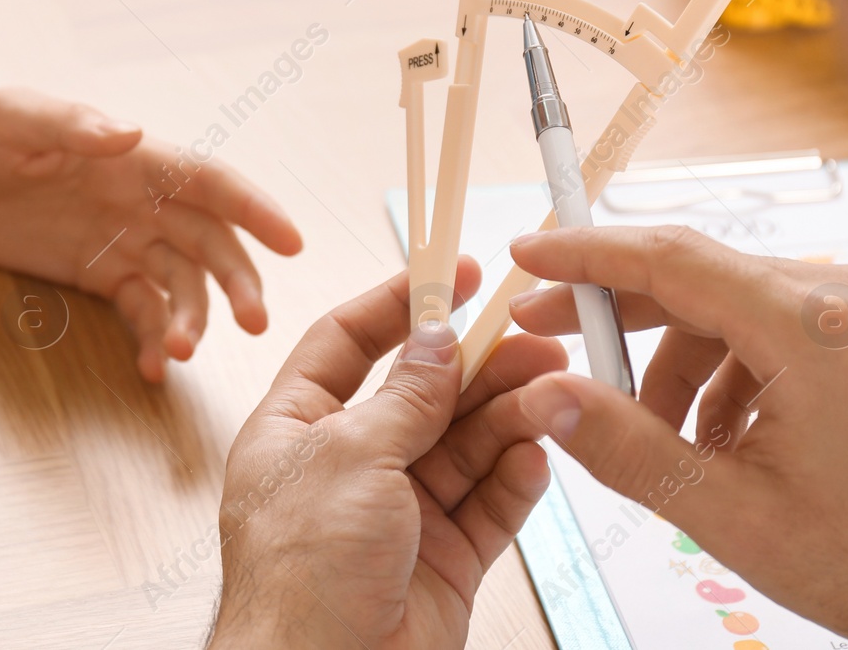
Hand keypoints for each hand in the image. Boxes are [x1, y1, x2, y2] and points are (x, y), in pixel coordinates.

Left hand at [0, 87, 302, 380]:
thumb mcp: (16, 116)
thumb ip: (72, 123)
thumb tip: (128, 133)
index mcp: (137, 159)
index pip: (209, 181)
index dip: (253, 208)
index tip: (291, 241)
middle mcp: (144, 202)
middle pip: (210, 242)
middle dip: (237, 281)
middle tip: (255, 322)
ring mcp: (125, 241)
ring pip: (181, 284)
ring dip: (192, 319)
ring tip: (178, 353)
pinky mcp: (100, 274)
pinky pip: (140, 309)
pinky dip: (152, 338)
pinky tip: (151, 367)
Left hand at [209, 259, 567, 649]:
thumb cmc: (301, 572)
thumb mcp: (350, 455)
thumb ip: (406, 395)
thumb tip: (438, 338)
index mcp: (296, 430)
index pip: (348, 343)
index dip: (400, 303)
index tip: (455, 274)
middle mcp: (346, 466)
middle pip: (421, 395)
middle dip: (477, 366)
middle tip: (534, 337)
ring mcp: (397, 515)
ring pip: (464, 447)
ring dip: (509, 417)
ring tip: (551, 391)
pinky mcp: (442, 561)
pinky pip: (488, 505)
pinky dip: (516, 478)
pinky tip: (539, 452)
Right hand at [507, 225, 847, 648]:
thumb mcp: (730, 514)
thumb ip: (626, 448)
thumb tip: (546, 399)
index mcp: (817, 331)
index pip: (673, 259)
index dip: (588, 255)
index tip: (530, 255)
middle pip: (698, 275)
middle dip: (620, 311)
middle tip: (551, 333)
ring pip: (730, 301)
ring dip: (678, 356)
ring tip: (661, 433)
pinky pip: (771, 319)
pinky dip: (727, 364)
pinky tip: (718, 432)